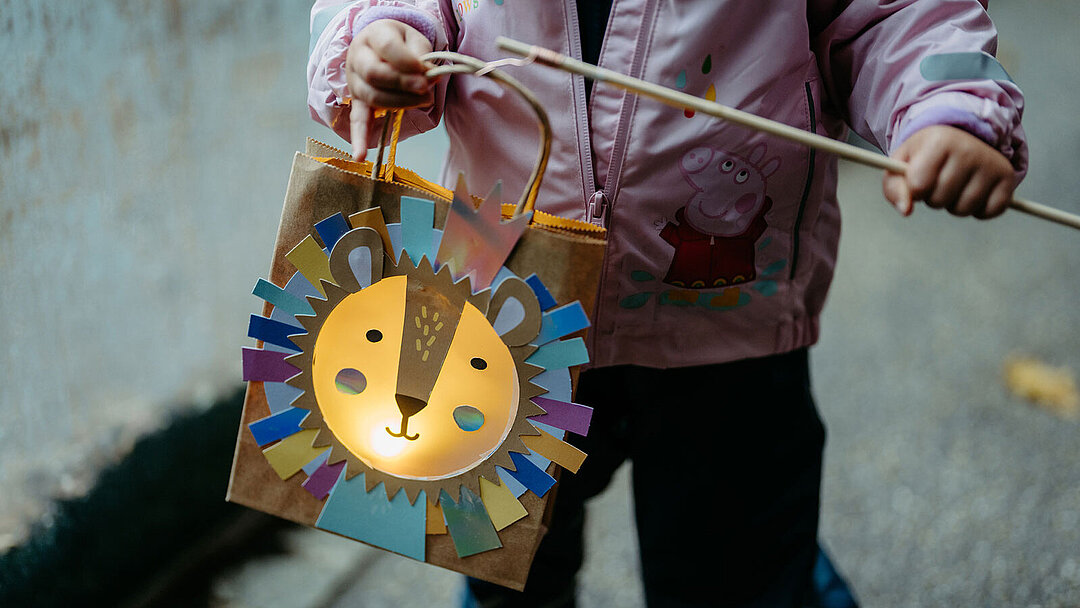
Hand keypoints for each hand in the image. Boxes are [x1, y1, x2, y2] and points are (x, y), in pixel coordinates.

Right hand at [345, 19, 434, 159]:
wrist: (382, 44)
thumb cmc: (401, 43)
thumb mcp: (414, 40)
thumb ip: (420, 56)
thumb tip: (428, 77)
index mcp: (373, 36)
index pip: (388, 48)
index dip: (408, 62)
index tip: (427, 71)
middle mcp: (358, 58)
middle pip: (376, 74)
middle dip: (403, 84)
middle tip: (425, 88)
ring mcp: (355, 81)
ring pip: (371, 96)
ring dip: (399, 103)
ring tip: (423, 101)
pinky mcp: (358, 101)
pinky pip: (357, 120)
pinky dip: (359, 139)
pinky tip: (360, 156)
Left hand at [882, 125, 1015, 218]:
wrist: (960, 138)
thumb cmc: (926, 155)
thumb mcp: (902, 165)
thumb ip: (895, 188)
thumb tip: (906, 210)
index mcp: (939, 141)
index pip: (918, 186)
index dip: (915, 189)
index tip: (919, 177)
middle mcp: (969, 148)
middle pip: (939, 200)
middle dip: (933, 198)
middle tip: (938, 180)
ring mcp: (991, 162)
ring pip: (964, 209)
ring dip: (954, 205)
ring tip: (955, 185)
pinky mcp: (1008, 177)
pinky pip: (990, 211)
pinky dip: (979, 210)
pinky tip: (974, 191)